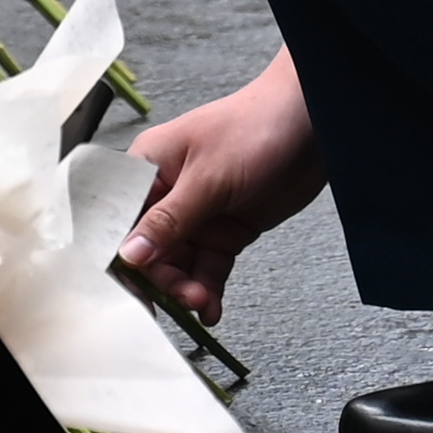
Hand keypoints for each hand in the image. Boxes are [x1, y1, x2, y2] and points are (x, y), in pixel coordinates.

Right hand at [114, 52, 324, 329]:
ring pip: (177, 264)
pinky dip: (208, 288)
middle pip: (148, 250)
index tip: (130, 291)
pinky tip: (212, 309)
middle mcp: (166, 193)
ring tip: (202, 302)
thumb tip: (128, 254)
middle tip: (183, 297)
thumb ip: (168, 220)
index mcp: (148, 168)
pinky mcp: (223, 230)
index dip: (121, 256)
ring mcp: (196, 214)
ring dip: (186, 288)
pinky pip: (207, 267)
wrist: (313, 123)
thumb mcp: (208, 178)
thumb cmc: (257, 129)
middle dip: (162, 277)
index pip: (119, 220)